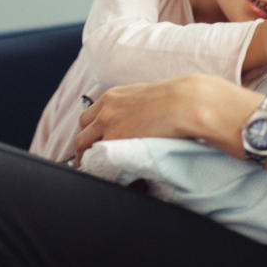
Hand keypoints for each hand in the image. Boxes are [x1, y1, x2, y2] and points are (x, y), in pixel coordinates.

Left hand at [74, 75, 219, 165]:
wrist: (185, 102)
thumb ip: (133, 106)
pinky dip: (96, 164)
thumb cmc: (175, 99)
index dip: (90, 130)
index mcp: (113, 96)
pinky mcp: (115, 140)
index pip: (89, 116)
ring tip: (94, 169)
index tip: (94, 140)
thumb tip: (136, 118)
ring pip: (82, 145)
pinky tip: (102, 171)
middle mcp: (106, 109)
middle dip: (84, 145)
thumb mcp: (146, 95)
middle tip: (90, 158)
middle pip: (82, 131)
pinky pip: (96, 157)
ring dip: (86, 157)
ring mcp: (108, 125)